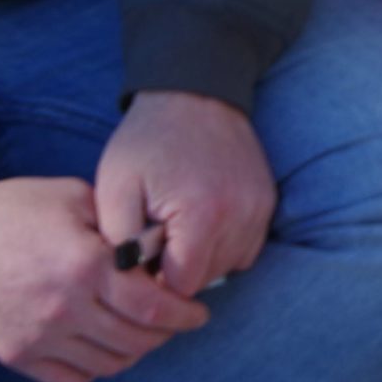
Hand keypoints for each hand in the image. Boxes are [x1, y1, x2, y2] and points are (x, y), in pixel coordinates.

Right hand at [0, 177, 209, 381]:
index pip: (154, 306)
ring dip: (135, 351)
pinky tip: (104, 346)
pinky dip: (96, 367)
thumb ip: (120, 224)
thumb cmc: (14, 209)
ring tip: (142, 332)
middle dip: (166, 333)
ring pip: (110, 364)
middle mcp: (65, 309)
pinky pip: (71, 379)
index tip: (199, 311)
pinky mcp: (15, 355)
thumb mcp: (76, 198)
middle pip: (138, 340)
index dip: (185, 313)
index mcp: (86, 266)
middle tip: (175, 321)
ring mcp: (38, 338)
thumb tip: (161, 244)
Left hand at [94, 90, 275, 298]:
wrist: (194, 95)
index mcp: (202, 216)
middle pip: (207, 279)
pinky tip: (200, 225)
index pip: (182, 286)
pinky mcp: (267, 201)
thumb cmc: (147, 142)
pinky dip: (223, 246)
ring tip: (175, 231)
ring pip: (229, 266)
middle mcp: (241, 216)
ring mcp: (259, 208)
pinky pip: (246, 248)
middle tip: (152, 242)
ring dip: (201, 261)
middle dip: (177, 271)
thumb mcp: (114, 189)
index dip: (154, 282)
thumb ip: (118, 245)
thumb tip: (130, 283)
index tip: (139, 261)